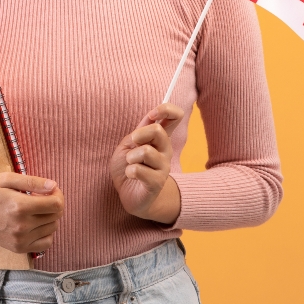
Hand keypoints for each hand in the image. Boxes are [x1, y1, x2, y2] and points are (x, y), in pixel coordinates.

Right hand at [0, 172, 63, 253]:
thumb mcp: (7, 179)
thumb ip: (32, 181)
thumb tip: (54, 185)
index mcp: (20, 206)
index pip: (56, 204)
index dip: (58, 195)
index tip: (51, 190)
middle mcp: (21, 226)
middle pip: (56, 216)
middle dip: (54, 203)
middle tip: (43, 196)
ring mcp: (20, 239)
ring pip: (53, 228)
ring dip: (50, 217)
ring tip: (36, 209)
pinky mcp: (19, 248)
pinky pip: (46, 243)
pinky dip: (47, 233)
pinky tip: (37, 223)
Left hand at [109, 103, 183, 223]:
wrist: (128, 194)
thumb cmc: (128, 166)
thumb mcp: (128, 145)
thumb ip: (139, 132)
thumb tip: (151, 119)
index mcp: (160, 138)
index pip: (175, 116)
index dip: (165, 109)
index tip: (152, 116)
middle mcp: (166, 150)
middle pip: (158, 131)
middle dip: (139, 135)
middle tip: (132, 144)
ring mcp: (163, 167)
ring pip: (146, 151)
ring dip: (130, 157)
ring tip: (130, 164)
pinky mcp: (157, 183)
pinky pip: (139, 170)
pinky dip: (129, 171)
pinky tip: (131, 176)